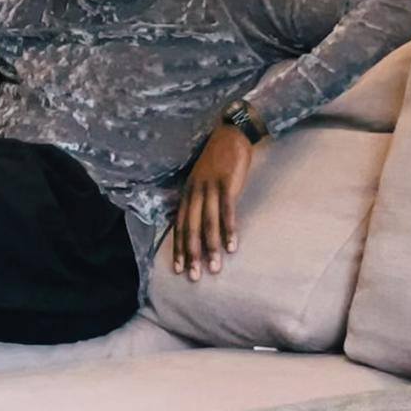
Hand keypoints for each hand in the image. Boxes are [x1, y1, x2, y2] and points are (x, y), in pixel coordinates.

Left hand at [173, 124, 255, 280]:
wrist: (231, 133)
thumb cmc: (218, 160)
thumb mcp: (202, 180)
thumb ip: (200, 200)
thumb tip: (198, 224)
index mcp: (188, 192)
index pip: (181, 225)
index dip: (179, 247)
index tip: (179, 268)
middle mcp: (195, 191)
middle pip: (191, 228)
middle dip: (191, 254)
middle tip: (193, 276)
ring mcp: (210, 187)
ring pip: (208, 223)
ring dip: (210, 247)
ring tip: (214, 268)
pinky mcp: (227, 184)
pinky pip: (226, 211)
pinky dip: (228, 230)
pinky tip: (231, 246)